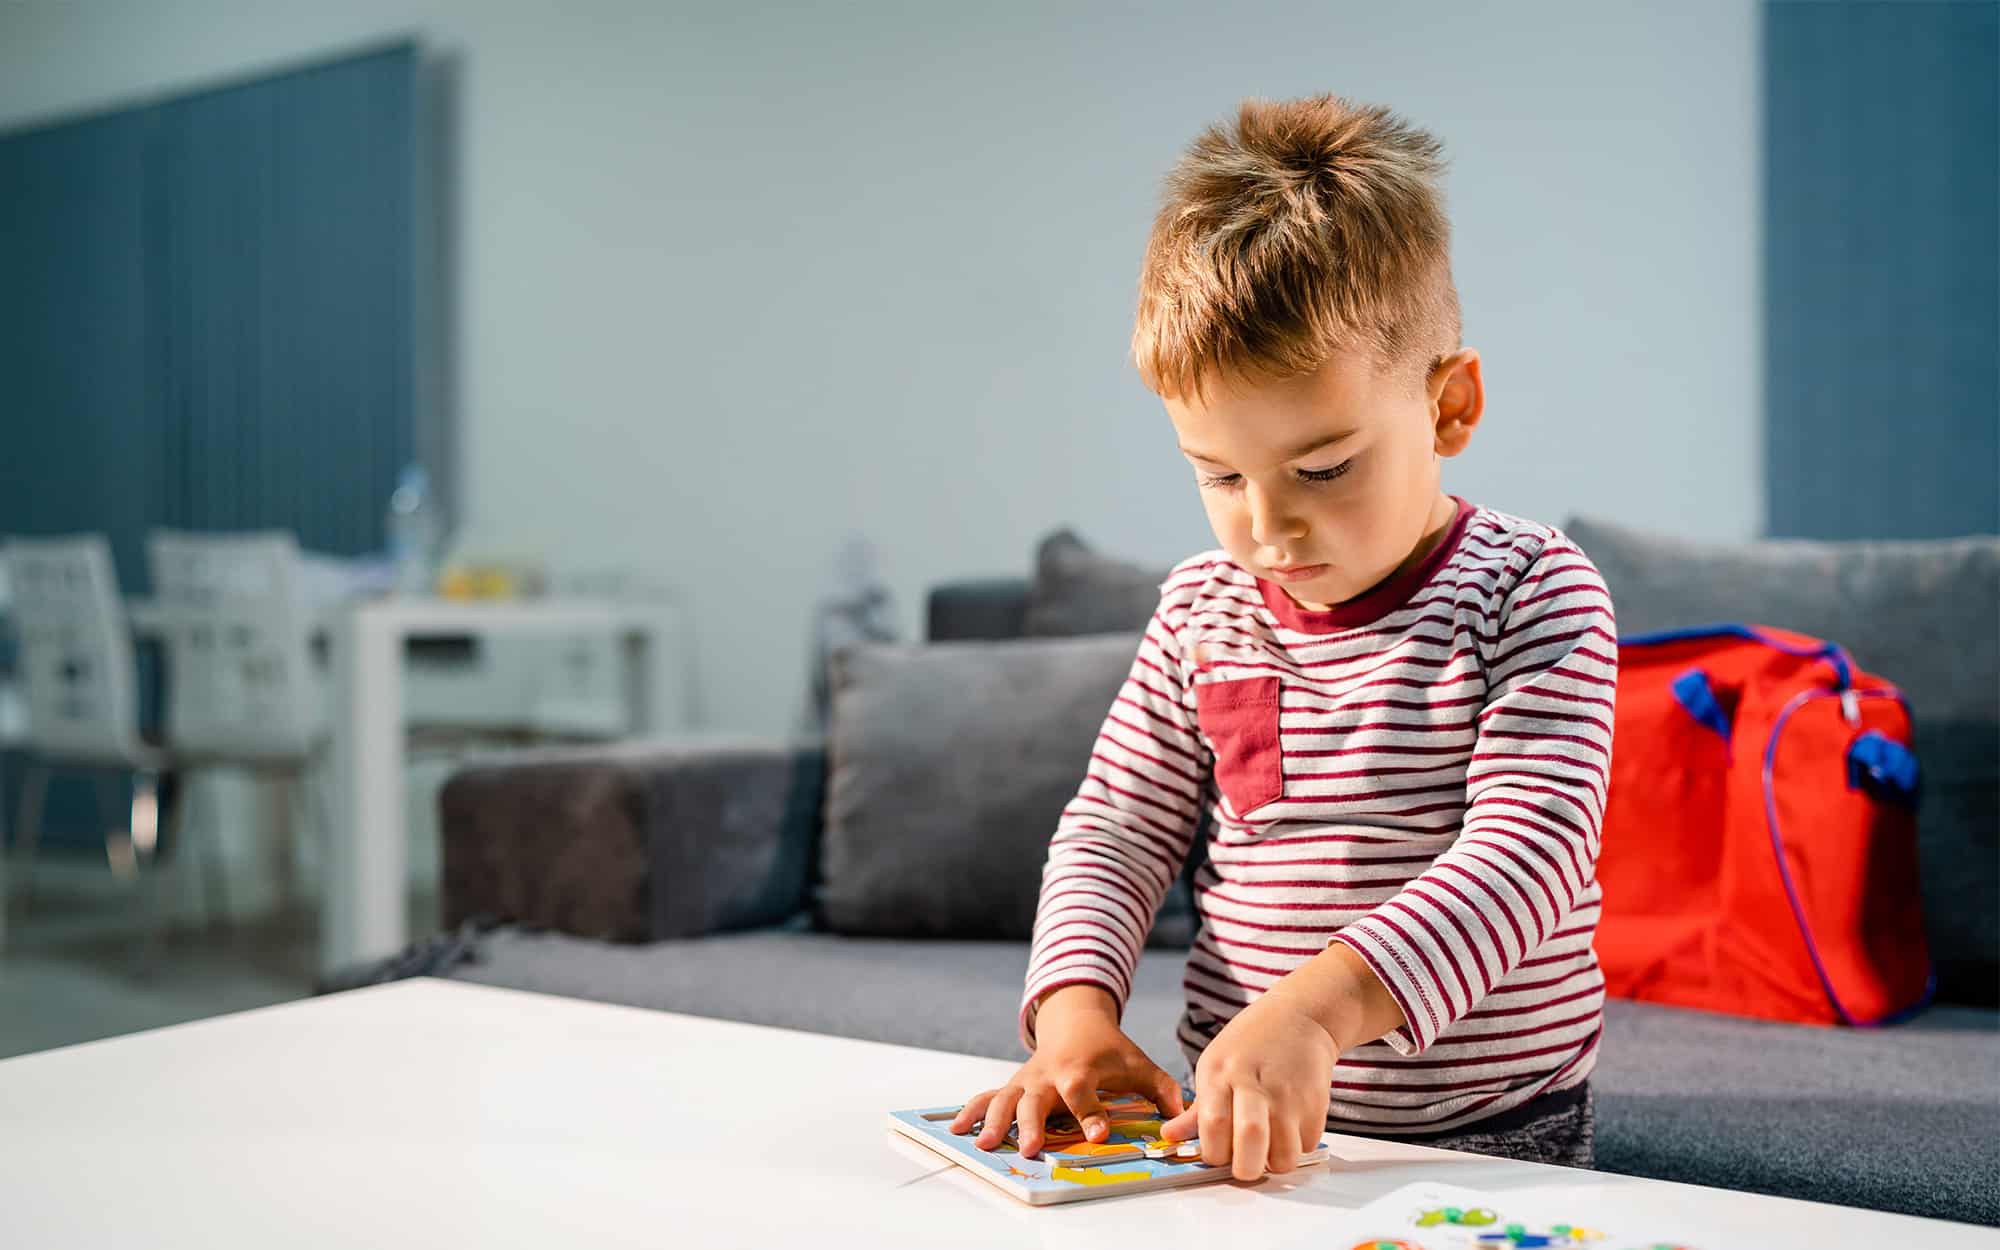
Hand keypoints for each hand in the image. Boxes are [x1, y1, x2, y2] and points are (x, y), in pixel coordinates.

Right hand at [949, 985, 1185, 1157]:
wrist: (1075, 1019)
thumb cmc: (1110, 1049)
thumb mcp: (1139, 1063)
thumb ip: (1163, 1090)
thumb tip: (1185, 1117)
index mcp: (1081, 1069)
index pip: (1086, 1093)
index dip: (1092, 1113)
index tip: (1098, 1133)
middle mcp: (1049, 1075)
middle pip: (1038, 1099)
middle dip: (1034, 1124)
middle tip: (1033, 1149)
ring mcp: (1026, 1080)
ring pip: (1005, 1098)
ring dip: (995, 1121)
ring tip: (986, 1145)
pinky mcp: (1012, 1084)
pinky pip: (987, 1096)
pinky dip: (970, 1110)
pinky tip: (957, 1128)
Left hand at [1159, 989, 1337, 1180]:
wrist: (1300, 1017)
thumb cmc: (1252, 1043)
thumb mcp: (1215, 1064)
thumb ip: (1196, 1109)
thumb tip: (1169, 1136)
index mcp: (1221, 1073)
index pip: (1213, 1125)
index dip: (1213, 1153)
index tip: (1216, 1155)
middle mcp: (1255, 1083)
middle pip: (1250, 1140)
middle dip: (1246, 1169)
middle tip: (1244, 1165)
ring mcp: (1289, 1094)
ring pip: (1284, 1156)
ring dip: (1275, 1162)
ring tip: (1268, 1145)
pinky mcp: (1317, 1103)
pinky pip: (1307, 1145)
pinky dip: (1297, 1146)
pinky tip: (1289, 1125)